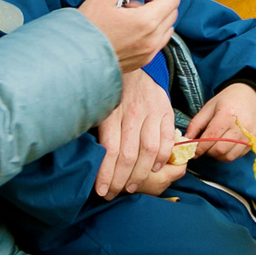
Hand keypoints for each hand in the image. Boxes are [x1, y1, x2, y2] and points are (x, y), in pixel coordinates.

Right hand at [76, 0, 179, 73]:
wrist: (76, 59)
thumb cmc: (87, 29)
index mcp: (146, 22)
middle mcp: (152, 39)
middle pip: (171, 11)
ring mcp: (149, 52)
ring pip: (166, 26)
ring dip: (156, 12)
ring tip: (132, 9)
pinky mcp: (143, 60)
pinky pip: (158, 40)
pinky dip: (153, 28)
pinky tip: (133, 25)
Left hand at [94, 68, 184, 197]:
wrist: (133, 61)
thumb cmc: (111, 88)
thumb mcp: (98, 103)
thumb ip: (95, 126)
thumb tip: (88, 157)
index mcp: (111, 112)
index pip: (110, 150)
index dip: (106, 175)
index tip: (101, 190)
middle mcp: (132, 113)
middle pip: (128, 155)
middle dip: (120, 180)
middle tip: (114, 193)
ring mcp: (151, 112)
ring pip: (149, 151)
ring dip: (141, 174)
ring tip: (132, 187)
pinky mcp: (166, 110)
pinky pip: (167, 139)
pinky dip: (163, 157)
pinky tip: (154, 168)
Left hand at [184, 82, 255, 161]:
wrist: (249, 95)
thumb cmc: (227, 101)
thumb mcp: (208, 108)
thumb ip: (196, 124)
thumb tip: (187, 140)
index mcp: (226, 115)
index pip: (210, 137)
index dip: (199, 148)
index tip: (193, 152)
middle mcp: (240, 127)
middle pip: (219, 150)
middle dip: (208, 152)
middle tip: (203, 147)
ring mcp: (249, 135)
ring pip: (228, 156)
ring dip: (217, 155)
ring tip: (213, 147)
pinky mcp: (253, 141)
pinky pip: (237, 156)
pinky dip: (227, 155)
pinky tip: (224, 146)